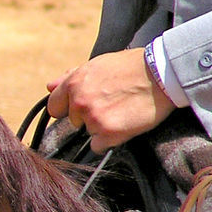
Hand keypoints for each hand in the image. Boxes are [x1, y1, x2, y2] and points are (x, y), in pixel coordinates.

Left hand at [45, 47, 176, 152]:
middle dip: (88, 116)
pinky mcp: (109, 133)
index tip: (82, 108)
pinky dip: (110, 139)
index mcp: (74, 83)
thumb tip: (49, 86)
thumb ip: (71, 77)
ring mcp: (93, 119)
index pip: (54, 107)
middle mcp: (79, 101)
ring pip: (88, 132)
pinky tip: (124, 124)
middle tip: (111, 104)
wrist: (161, 74)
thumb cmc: (131, 67)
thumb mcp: (97, 65)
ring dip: (102, 127)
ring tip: (122, 110)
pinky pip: (99, 146)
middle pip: (74, 121)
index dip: (67, 108)